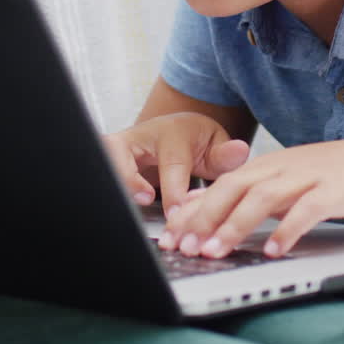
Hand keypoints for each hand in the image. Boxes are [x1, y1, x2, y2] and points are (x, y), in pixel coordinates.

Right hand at [103, 112, 250, 215]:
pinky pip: (104, 175)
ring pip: (104, 160)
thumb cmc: (194, 139)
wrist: (175, 129)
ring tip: (128, 208)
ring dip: (115, 184)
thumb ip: (225, 154)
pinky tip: (124, 212)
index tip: (177, 214)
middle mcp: (139, 137)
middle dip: (126, 177)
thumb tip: (239, 151)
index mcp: (170, 133)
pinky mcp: (109, 162)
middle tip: (142, 200)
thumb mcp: (216, 142)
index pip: (170, 164)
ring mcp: (119, 149)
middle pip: (118, 151)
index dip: (173, 192)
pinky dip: (113, 190)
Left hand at [158, 140, 343, 258]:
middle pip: (234, 188)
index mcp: (266, 166)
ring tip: (216, 251)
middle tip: (184, 247)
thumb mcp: (283, 182)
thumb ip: (245, 195)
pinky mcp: (334, 191)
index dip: (192, 210)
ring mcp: (308, 177)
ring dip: (235, 226)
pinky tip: (272, 250)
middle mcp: (282, 167)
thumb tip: (198, 210)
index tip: (169, 237)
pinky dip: (286, 230)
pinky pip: (307, 210)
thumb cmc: (330, 178)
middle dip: (205, 218)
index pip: (219, 185)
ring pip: (263, 198)